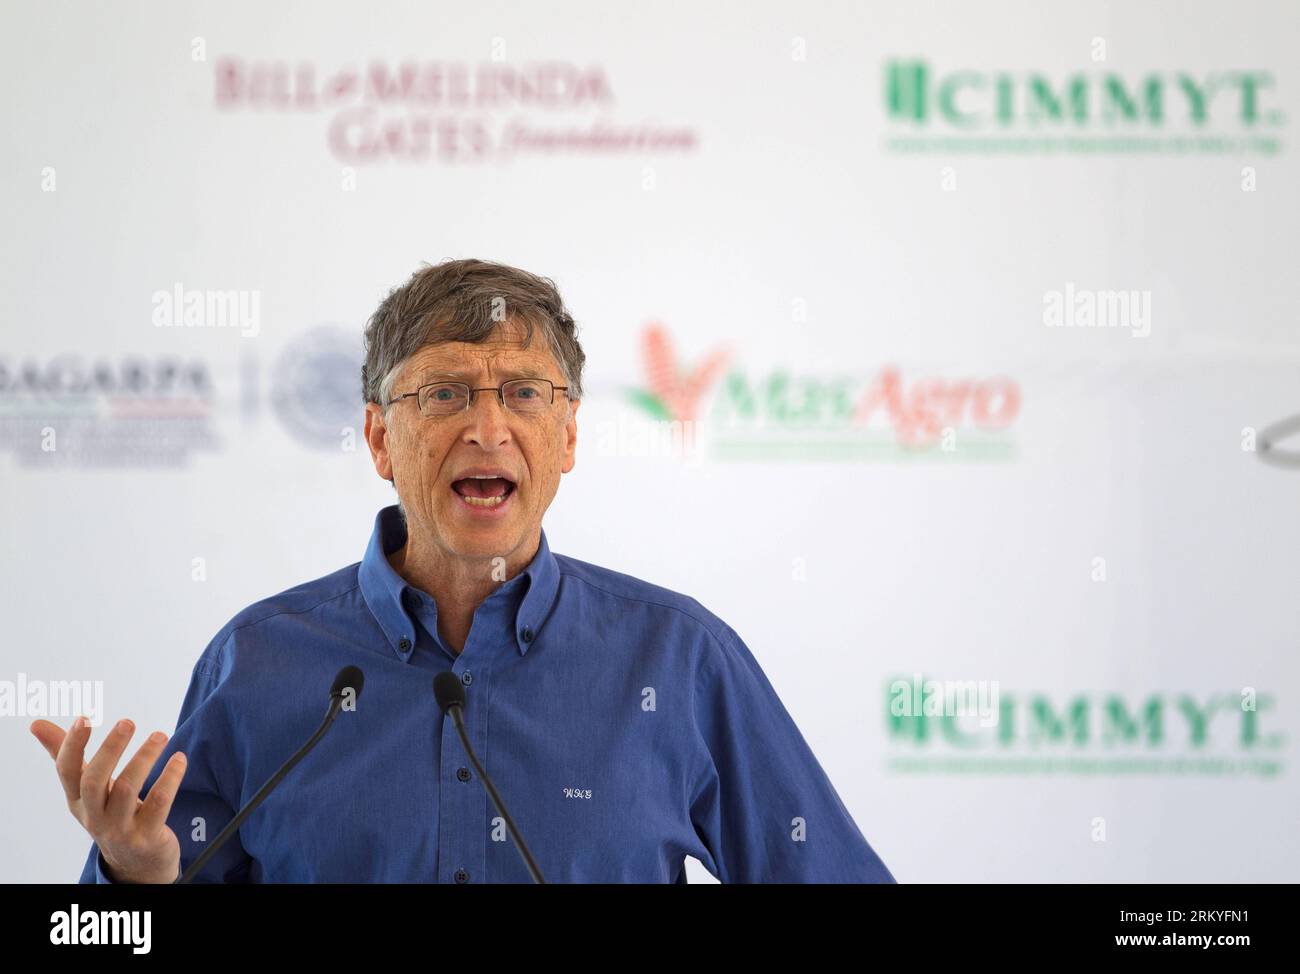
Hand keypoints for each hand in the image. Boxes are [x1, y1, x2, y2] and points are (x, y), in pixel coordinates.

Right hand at [31, 716, 187, 883]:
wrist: (135, 862)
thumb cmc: (109, 813)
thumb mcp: (86, 789)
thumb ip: (68, 754)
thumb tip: (36, 724)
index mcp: (77, 800)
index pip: (66, 771)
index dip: (72, 745)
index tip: (84, 718)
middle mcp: (94, 815)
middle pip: (94, 781)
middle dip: (110, 749)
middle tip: (127, 722)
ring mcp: (120, 828)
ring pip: (128, 790)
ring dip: (145, 758)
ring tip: (160, 735)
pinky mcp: (147, 836)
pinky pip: (158, 803)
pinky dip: (170, 778)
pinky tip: (179, 759)